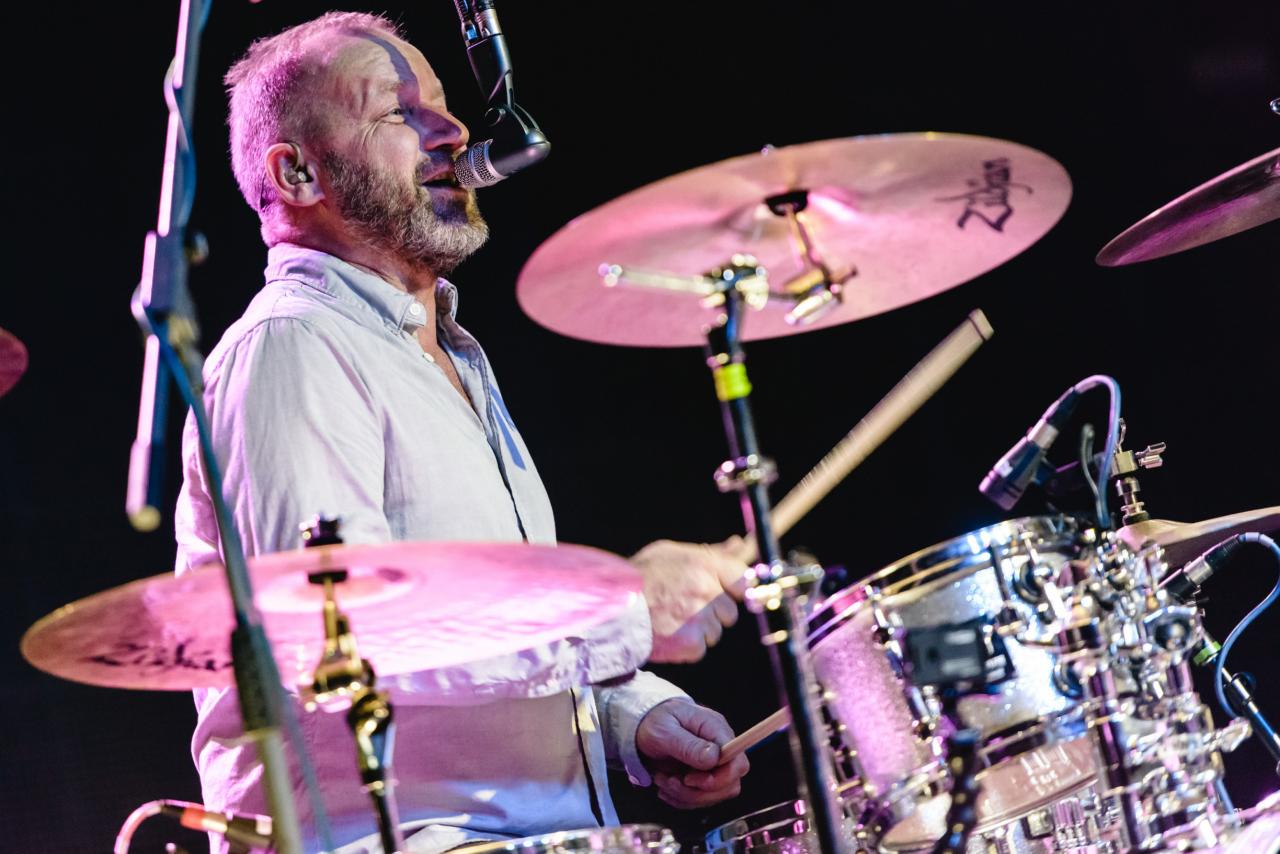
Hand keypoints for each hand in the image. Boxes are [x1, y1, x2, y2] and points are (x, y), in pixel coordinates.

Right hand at [630, 538, 749, 663]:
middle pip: (730, 612)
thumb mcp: (671, 552)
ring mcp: (699, 620)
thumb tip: (737, 544)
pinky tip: (667, 633)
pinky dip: (686, 646)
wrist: (610, 607)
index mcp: (704, 566)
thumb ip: (709, 552)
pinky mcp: (689, 644)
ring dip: (699, 630)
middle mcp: (706, 592)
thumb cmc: (638, 576)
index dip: (733, 589)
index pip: (743, 580)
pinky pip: (700, 648)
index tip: (722, 593)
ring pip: (715, 632)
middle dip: (713, 613)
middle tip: (684, 607)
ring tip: (671, 620)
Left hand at [635, 699, 749, 808]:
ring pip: (714, 796)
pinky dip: (680, 798)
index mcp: (715, 730)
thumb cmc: (653, 720)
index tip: (689, 779)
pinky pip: (699, 799)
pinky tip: (664, 784)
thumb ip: (689, 745)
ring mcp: (711, 765)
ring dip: (685, 796)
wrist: (640, 723)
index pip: (738, 763)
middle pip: (730, 784)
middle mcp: (719, 748)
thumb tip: (714, 758)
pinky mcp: (701, 777)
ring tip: (662, 780)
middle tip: (671, 781)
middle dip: (698, 792)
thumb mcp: (664, 730)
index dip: (720, 779)